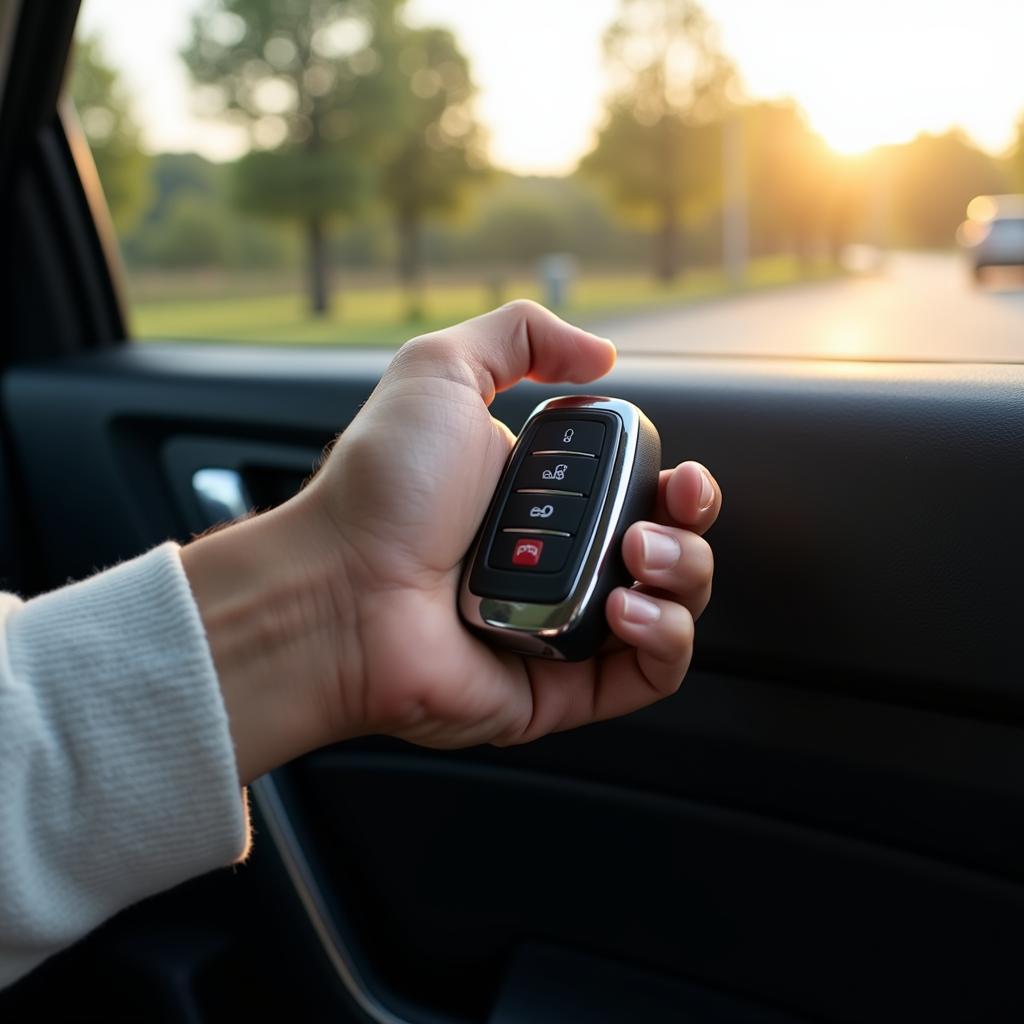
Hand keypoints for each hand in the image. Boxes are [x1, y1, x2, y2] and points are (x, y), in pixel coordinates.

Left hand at [183, 301, 720, 781]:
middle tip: (665, 511)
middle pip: (672, 552)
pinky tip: (628, 607)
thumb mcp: (442, 369)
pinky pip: (648, 677)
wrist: (339, 584)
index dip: (678, 485)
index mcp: (544, 501)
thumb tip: (600, 357)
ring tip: (637, 556)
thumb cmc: (382, 487)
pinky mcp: (561, 689)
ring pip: (673, 612)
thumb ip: (520, 336)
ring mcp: (564, 628)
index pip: (643, 496)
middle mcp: (561, 564)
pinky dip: (664, 641)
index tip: (679, 472)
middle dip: (691, 530)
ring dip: (684, 578)